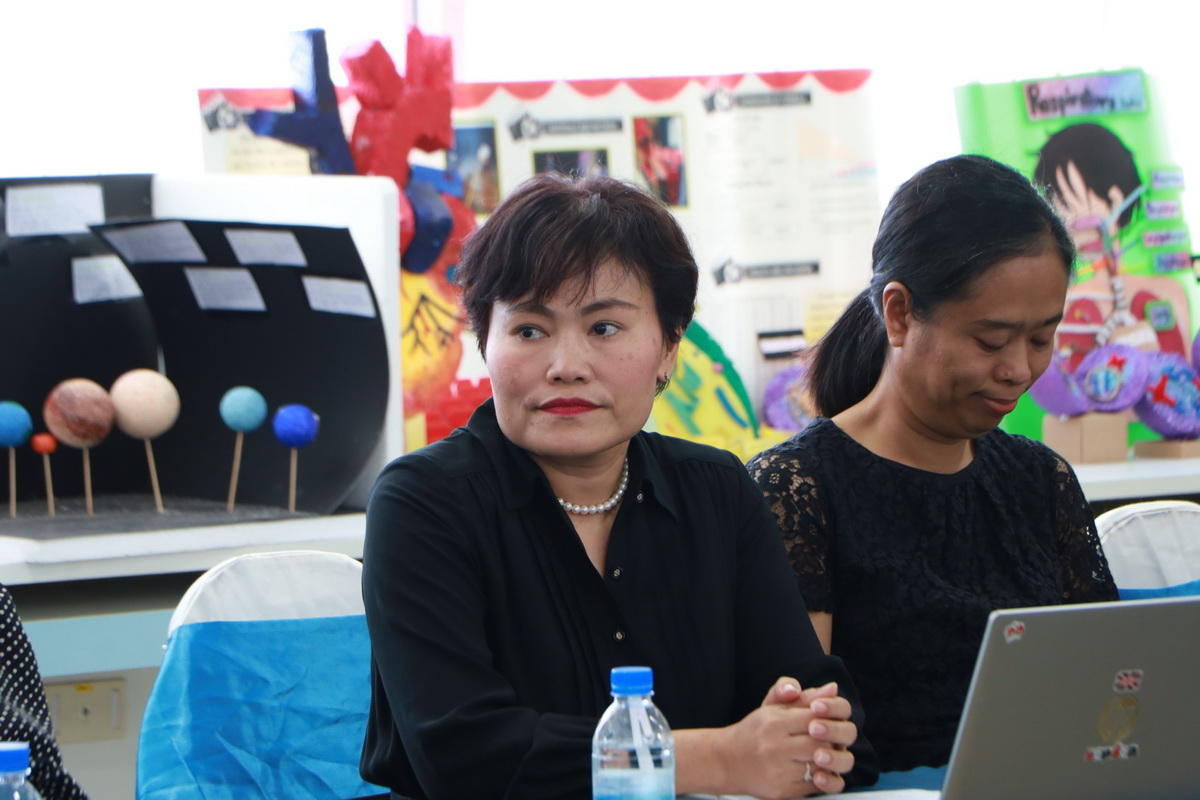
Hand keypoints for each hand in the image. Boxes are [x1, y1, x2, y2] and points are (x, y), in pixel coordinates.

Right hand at [706, 677, 855, 797]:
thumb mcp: (774, 707)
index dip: (827, 719)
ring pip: (820, 767)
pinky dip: (822, 778)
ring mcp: (779, 772)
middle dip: (830, 741)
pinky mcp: (783, 791)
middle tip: (827, 739)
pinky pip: (815, 787)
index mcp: (774, 722)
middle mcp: (775, 747)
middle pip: (820, 744)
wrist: (727, 761)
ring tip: (821, 753)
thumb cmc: (755, 732)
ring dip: (827, 760)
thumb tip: (832, 689)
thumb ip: (804, 697)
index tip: (825, 721)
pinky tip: (815, 769)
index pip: (815, 718)